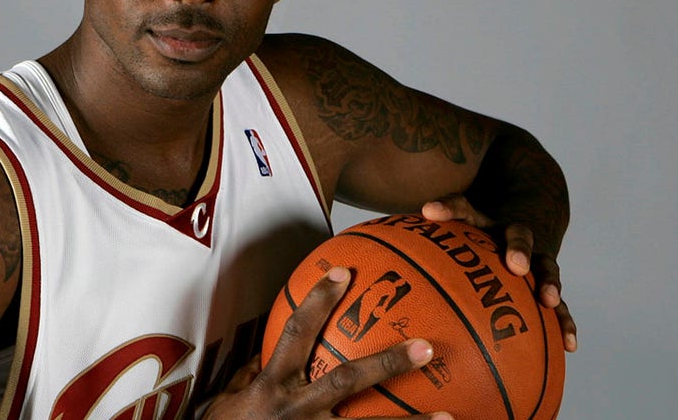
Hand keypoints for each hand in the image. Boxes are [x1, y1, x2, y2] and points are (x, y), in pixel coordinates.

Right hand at [204, 267, 452, 418]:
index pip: (296, 332)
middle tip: (426, 347)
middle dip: (388, 361)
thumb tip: (268, 353)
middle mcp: (296, 410)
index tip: (345, 272)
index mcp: (272, 386)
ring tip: (451, 419)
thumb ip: (252, 378)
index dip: (319, 300)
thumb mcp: (226, 403)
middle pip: (348, 381)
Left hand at [421, 197, 577, 351]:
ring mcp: (534, 254)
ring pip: (545, 266)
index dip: (448, 208)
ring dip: (548, 282)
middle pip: (517, 235)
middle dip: (516, 248)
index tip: (429, 211)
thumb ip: (412, 232)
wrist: (531, 194)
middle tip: (512, 264)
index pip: (465, 207)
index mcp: (483, 217)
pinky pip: (558, 301)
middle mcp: (511, 232)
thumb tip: (357, 251)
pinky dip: (565, 321)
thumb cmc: (475, 219)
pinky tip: (570, 345)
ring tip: (549, 300)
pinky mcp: (545, 275)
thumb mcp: (450, 215)